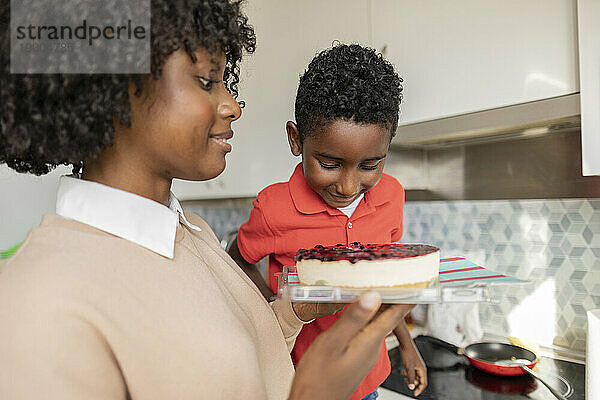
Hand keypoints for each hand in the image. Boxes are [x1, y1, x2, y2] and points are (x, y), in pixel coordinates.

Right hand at [288, 292, 409, 399]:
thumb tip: (373, 296)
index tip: (417, 285)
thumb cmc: (319, 379)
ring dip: (377, 308)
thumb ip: (353, 318)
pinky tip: (358, 315)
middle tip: (395, 281)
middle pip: (386, 318)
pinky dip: (366, 320)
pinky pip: (366, 334)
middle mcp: (371, 348)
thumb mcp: (333, 342)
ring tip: (377, 291)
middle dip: (391, 299)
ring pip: (375, 325)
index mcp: (369, 341)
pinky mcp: (356, 359)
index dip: (406, 298)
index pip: (394, 315)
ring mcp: (364, 355)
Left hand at [399, 340, 426, 395]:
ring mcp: (416, 365)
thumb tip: (411, 387)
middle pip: (419, 380)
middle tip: (406, 380)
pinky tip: (403, 371)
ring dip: (409, 377)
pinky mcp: (412, 363)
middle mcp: (420, 368)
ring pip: (414, 376)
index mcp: (422, 369)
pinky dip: (407, 373)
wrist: (405, 344)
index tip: (414, 393)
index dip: (420, 389)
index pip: (424, 383)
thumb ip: (411, 377)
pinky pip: (411, 372)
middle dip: (412, 382)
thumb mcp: (408, 367)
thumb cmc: (408, 353)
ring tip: (404, 375)